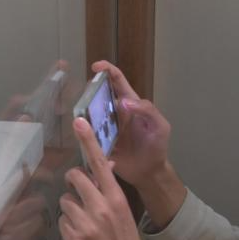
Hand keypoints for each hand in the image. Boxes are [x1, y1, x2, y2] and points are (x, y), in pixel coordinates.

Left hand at [58, 115, 152, 239]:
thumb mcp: (124, 212)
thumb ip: (109, 192)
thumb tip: (102, 170)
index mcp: (116, 198)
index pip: (101, 163)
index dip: (88, 141)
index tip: (78, 122)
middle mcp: (100, 207)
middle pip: (74, 177)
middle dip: (72, 181)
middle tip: (77, 190)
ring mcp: (85, 224)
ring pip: (65, 201)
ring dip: (70, 208)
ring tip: (84, 222)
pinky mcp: (73, 239)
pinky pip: (62, 222)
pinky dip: (68, 227)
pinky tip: (80, 237)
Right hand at [90, 61, 172, 188]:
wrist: (149, 172)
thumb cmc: (157, 146)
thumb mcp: (160, 126)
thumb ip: (147, 111)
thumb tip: (124, 102)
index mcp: (130, 104)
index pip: (118, 81)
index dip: (107, 70)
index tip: (96, 67)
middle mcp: (115, 113)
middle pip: (99, 95)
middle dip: (90, 91)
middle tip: (85, 97)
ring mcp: (105, 127)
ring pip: (89, 114)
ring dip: (83, 112)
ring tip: (79, 115)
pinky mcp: (98, 142)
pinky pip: (87, 134)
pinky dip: (81, 131)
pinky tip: (78, 132)